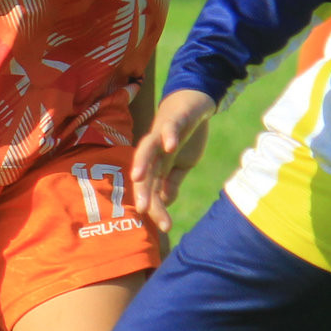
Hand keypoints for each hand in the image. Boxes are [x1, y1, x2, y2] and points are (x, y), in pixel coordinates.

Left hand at [129, 88, 214, 232]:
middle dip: (143, 191)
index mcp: (157, 164)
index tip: (164, 227)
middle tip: (144, 210)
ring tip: (138, 178)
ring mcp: (161, 135)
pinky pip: (169, 128)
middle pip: (144, 173)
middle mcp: (154, 151)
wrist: (192, 103)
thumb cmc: (184, 135)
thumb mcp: (181, 164)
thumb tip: (165, 202)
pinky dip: (168, 136)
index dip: (156, 208)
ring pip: (146, 149)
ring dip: (141, 163)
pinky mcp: (173, 120)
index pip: (153, 189)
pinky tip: (170, 145)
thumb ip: (172, 182)